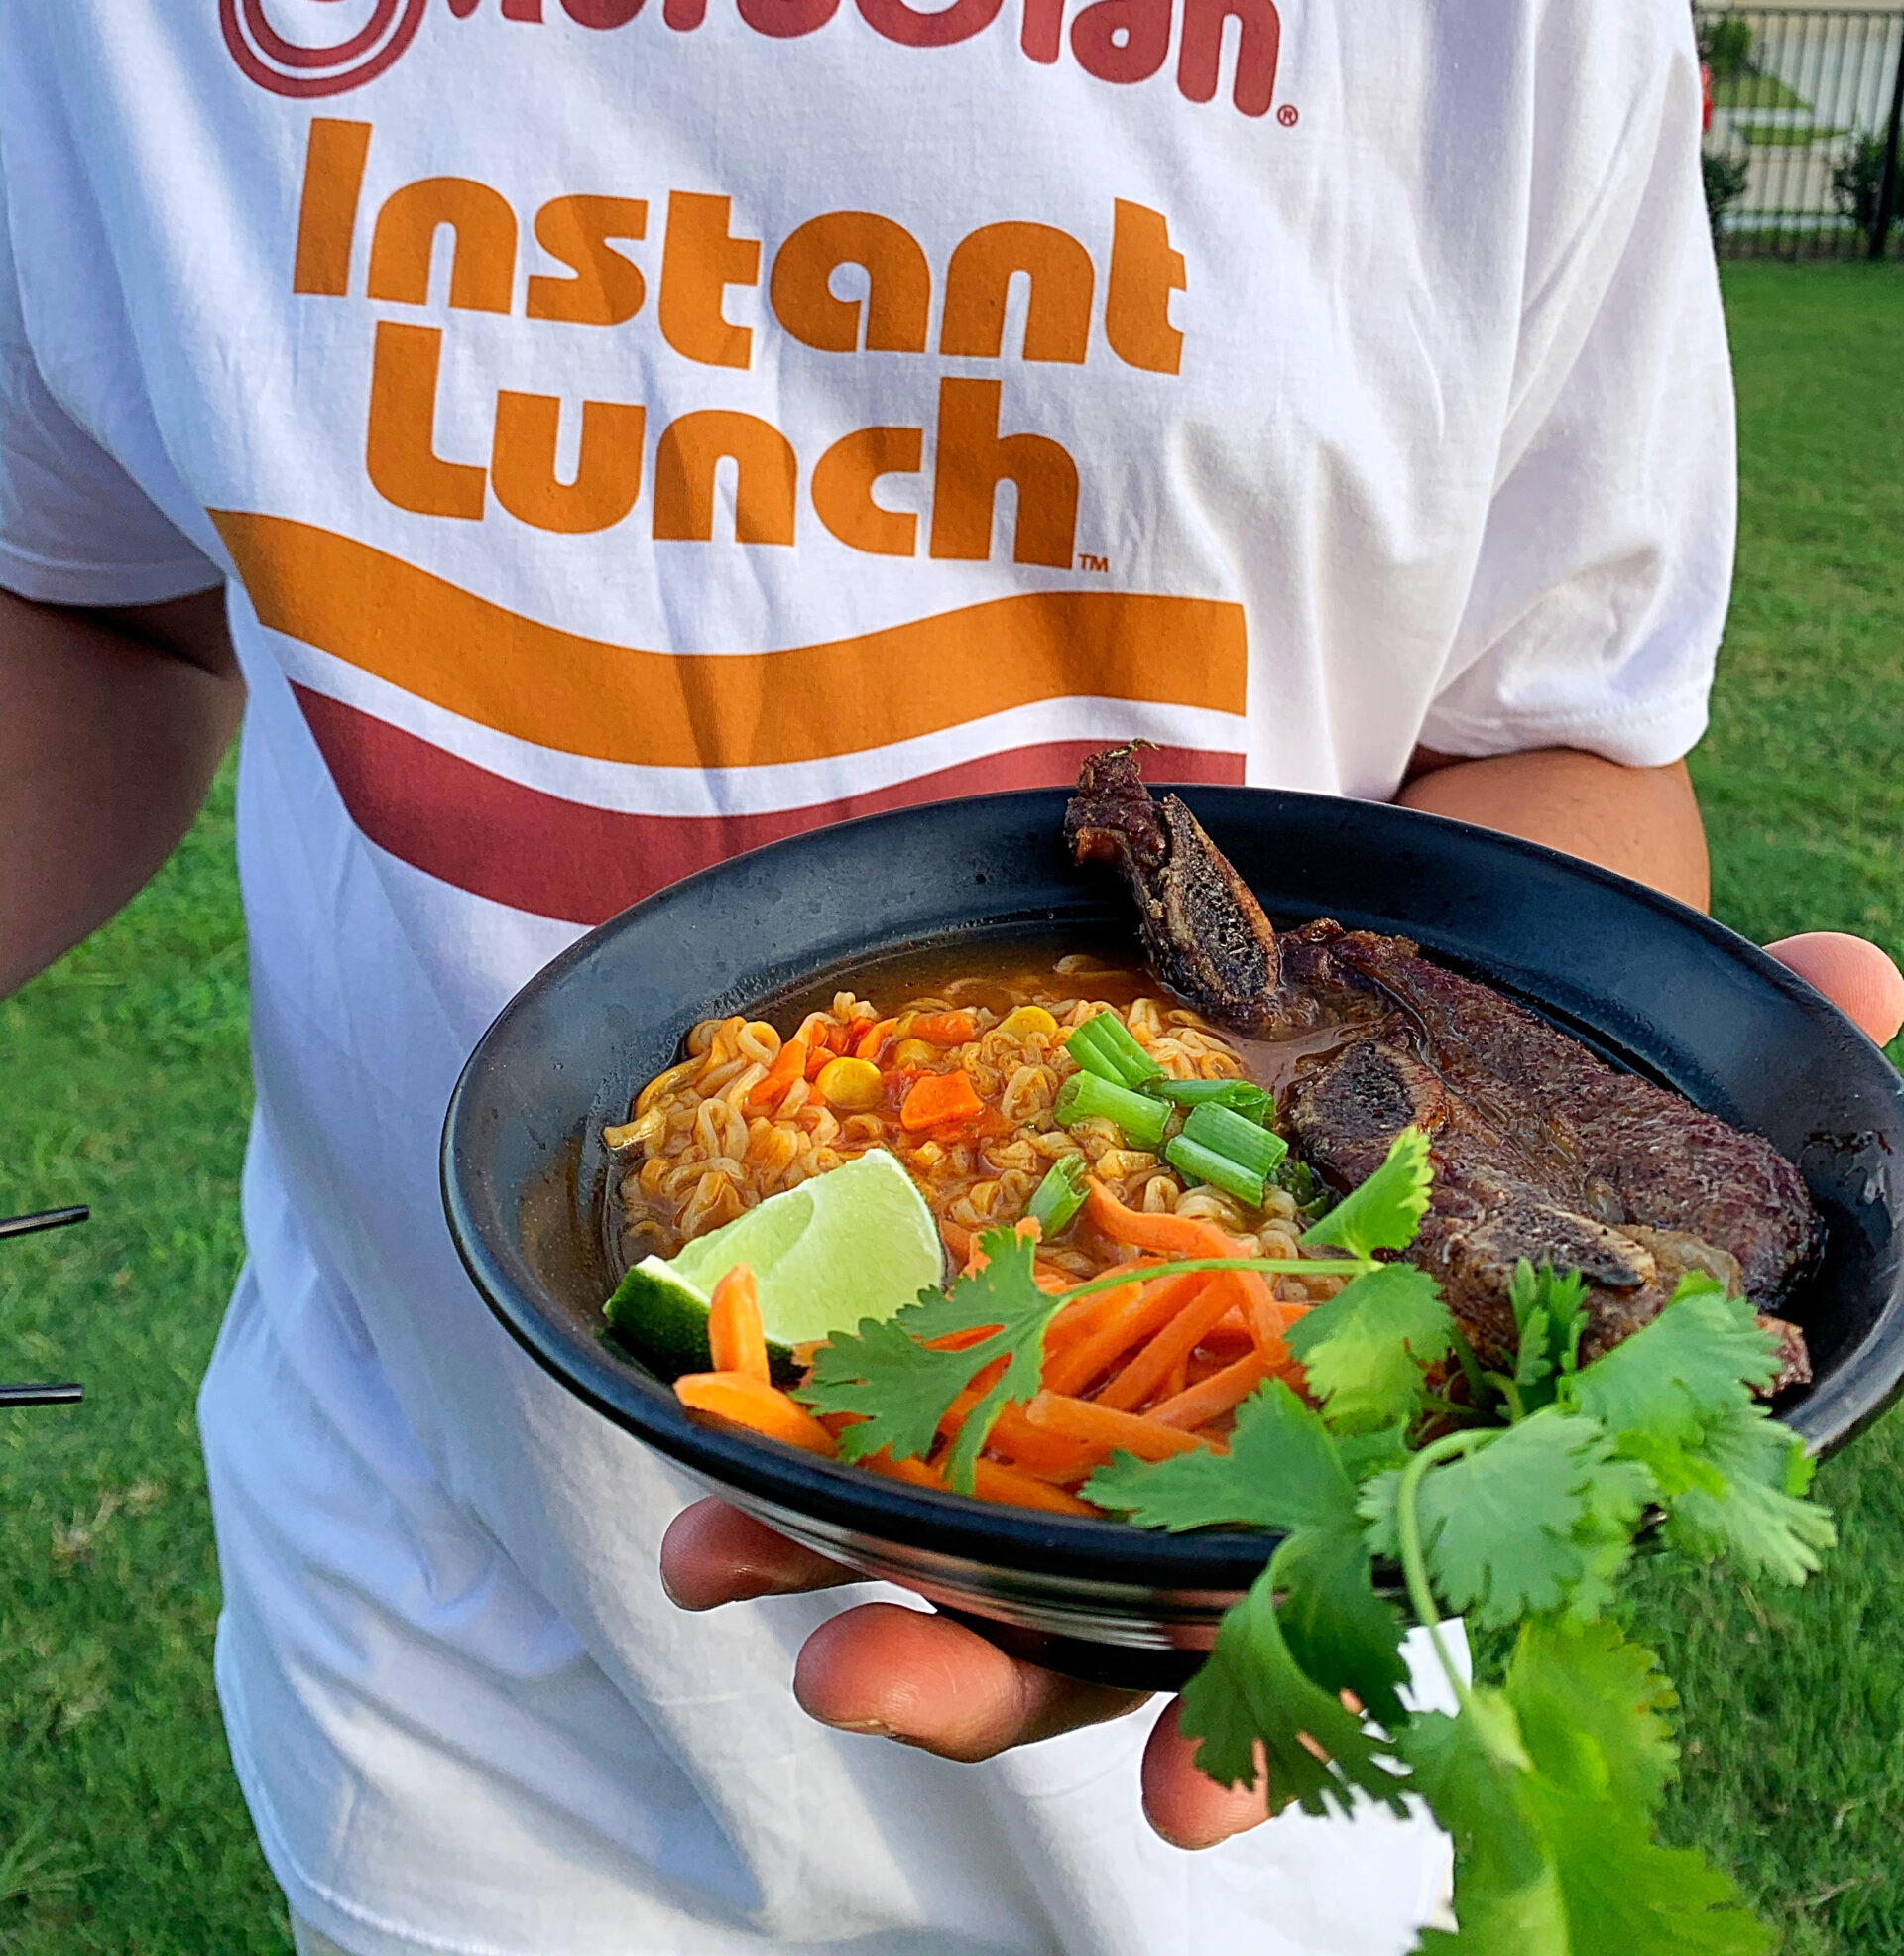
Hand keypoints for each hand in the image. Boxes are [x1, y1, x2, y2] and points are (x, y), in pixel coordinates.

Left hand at [661, 928, 1901, 1853]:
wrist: (1448, 1004)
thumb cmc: (1570, 1088)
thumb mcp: (1678, 1081)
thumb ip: (1772, 1073)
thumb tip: (1865, 994)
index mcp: (1413, 1466)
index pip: (1345, 1623)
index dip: (1278, 1714)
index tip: (1196, 1797)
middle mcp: (1261, 1472)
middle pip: (1125, 1615)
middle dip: (996, 1662)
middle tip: (859, 1671)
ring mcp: (1142, 1404)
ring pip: (993, 1529)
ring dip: (859, 1556)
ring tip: (721, 1551)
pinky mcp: (1048, 1311)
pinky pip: (927, 1397)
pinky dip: (823, 1429)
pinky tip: (709, 1444)